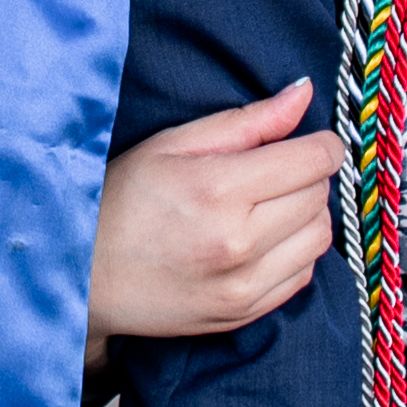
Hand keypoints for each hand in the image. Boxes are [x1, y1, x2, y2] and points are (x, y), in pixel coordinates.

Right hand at [88, 84, 338, 346]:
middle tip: (275, 172)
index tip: (310, 142)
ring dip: (307, 215)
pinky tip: (264, 240)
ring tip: (271, 206)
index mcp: (218, 189)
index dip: (321, 144)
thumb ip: (247, 121)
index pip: (313, 161)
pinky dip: (296, 252)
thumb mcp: (172, 145)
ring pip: (320, 237)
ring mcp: (243, 284)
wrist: (84, 277)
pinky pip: (303, 275)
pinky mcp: (244, 313)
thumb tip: (304, 93)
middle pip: (319, 196)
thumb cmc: (121, 201)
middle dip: (307, 176)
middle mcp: (238, 241)